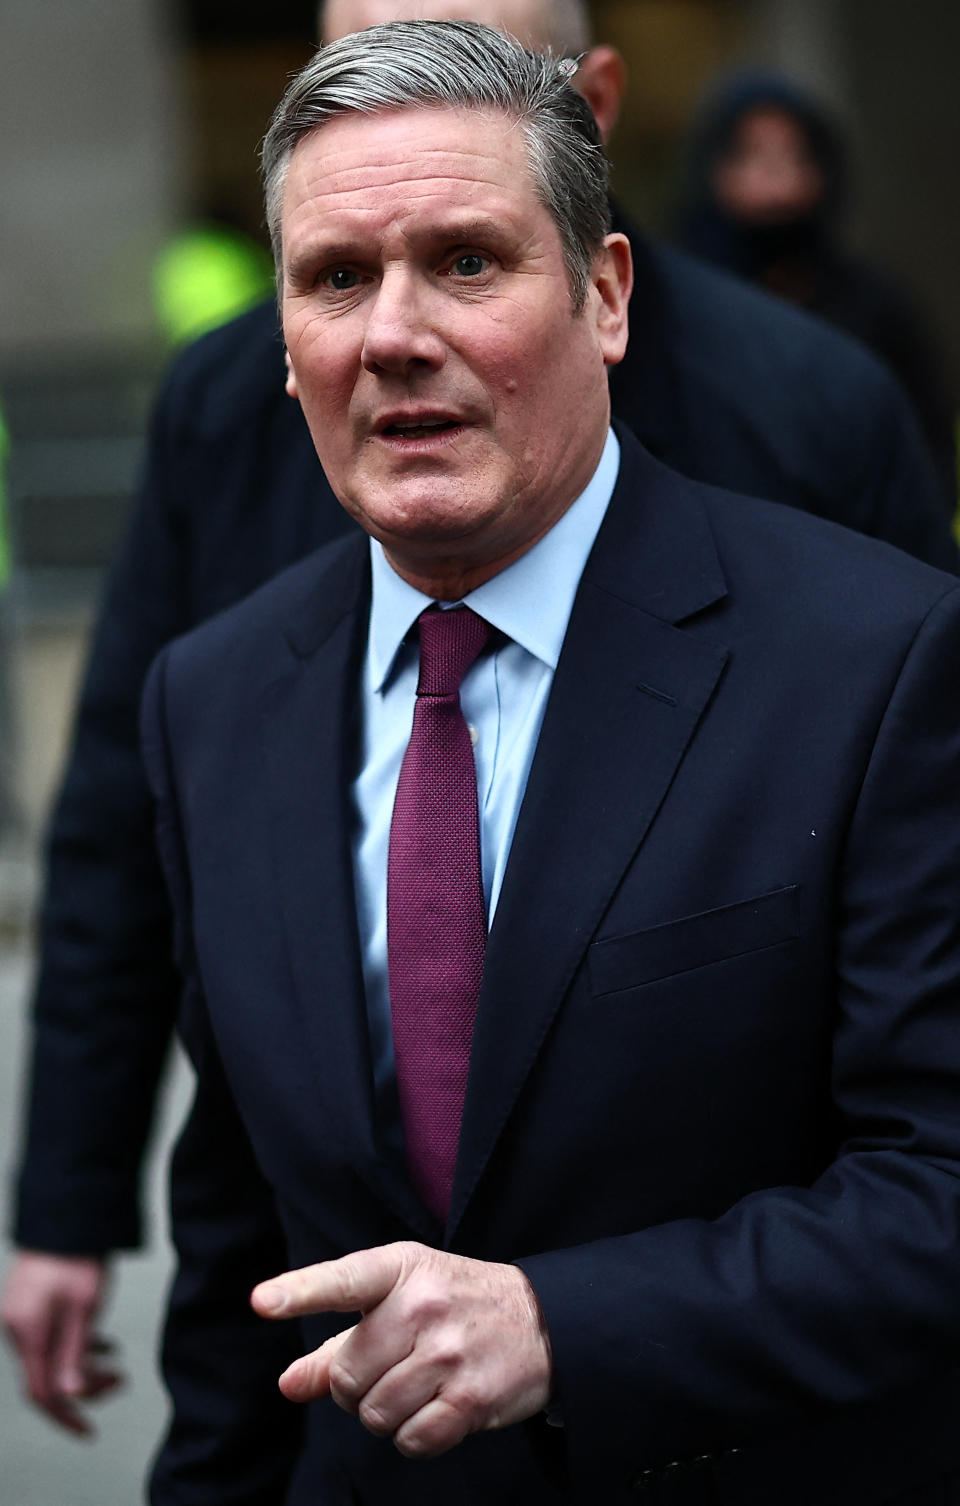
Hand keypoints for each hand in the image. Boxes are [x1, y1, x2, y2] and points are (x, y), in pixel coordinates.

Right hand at [1, 1251, 121, 1434]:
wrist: (68, 1215)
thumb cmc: (78, 1257)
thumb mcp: (85, 1309)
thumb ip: (76, 1356)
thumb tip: (72, 1397)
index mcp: (28, 1333)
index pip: (41, 1393)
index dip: (65, 1416)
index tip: (88, 1431)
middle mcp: (17, 1328)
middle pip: (47, 1375)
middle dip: (83, 1386)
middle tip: (119, 1382)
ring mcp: (21, 1315)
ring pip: (51, 1356)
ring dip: (83, 1365)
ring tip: (117, 1363)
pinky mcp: (30, 1303)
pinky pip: (50, 1337)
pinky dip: (76, 1345)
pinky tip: (103, 1344)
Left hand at [250, 1241, 551, 1457]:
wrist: (541, 1320)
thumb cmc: (456, 1304)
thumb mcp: (399, 1301)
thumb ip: (338, 1343)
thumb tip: (289, 1383)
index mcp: (402, 1269)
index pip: (344, 1280)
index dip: (300, 1292)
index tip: (261, 1301)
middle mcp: (424, 1304)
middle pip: (347, 1374)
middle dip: (355, 1388)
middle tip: (388, 1370)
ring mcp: (450, 1351)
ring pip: (375, 1414)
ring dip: (385, 1415)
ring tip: (416, 1387)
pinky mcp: (472, 1397)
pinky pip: (412, 1441)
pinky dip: (414, 1438)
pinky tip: (435, 1411)